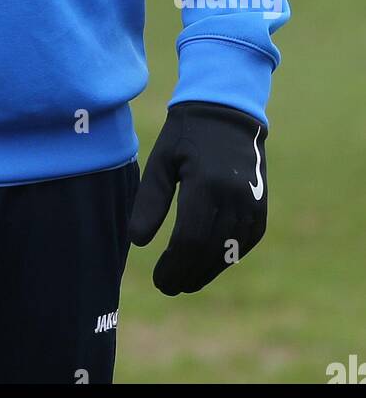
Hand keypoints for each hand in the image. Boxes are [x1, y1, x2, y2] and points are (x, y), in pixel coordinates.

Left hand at [128, 100, 267, 294]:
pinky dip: (227, 257)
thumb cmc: (186, 135)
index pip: (189, 240)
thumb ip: (150, 201)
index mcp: (206, 184)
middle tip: (168, 286)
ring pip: (229, 251)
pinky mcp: (261, 205)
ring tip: (185, 281)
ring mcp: (252, 202)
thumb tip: (137, 241)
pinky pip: (246, 241)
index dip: (174, 266)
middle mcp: (234, 196)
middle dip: (187, 274)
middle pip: (209, 252)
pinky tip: (209, 264)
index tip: (159, 280)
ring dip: (207, 271)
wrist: (227, 111)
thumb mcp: (161, 161)